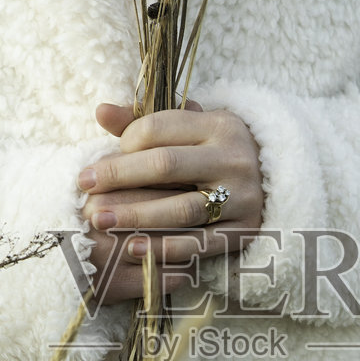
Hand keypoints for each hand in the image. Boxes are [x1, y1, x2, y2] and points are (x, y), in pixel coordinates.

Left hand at [78, 102, 263, 305]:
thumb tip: (100, 111)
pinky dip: (165, 248)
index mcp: (219, 124)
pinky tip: (132, 249)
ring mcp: (243, 197)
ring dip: (135, 215)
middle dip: (118, 176)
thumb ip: (144, 121)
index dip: (124, 144)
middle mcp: (234, 158)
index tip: (101, 161)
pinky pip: (199, 243)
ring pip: (181, 208)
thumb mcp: (191, 129)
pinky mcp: (243, 231)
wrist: (276, 184)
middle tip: (83, 187)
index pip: (160, 128)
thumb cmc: (215, 153)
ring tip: (99, 220)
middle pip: (165, 165)